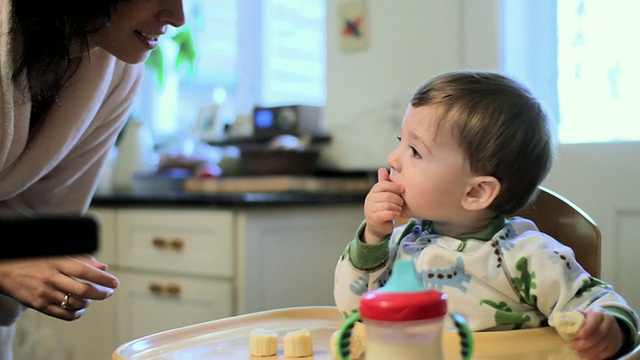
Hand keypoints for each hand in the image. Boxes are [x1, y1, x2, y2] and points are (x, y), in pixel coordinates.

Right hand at [0, 255, 118, 320]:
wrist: (6, 271)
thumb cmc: (36, 260)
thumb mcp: (57, 254)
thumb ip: (82, 259)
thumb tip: (103, 267)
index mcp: (58, 262)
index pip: (85, 271)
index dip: (102, 278)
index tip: (115, 283)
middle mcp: (52, 278)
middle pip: (83, 290)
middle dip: (101, 293)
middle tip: (108, 293)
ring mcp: (45, 293)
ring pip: (75, 303)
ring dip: (88, 303)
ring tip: (90, 298)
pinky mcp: (39, 305)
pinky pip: (64, 314)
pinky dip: (76, 313)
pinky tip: (80, 309)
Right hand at [362, 168, 403, 243]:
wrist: (377, 226)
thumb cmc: (383, 208)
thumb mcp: (384, 194)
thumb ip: (384, 183)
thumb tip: (382, 169)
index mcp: (373, 191)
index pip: (383, 185)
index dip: (394, 186)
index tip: (402, 189)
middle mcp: (370, 199)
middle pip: (387, 195)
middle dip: (397, 199)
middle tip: (401, 203)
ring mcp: (370, 209)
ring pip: (387, 205)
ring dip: (397, 207)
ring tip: (399, 209)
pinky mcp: (374, 219)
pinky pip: (386, 214)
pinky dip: (394, 214)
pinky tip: (397, 215)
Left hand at [569, 307, 623, 359]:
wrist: (609, 326)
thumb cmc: (591, 319)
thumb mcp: (585, 314)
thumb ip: (577, 315)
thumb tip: (569, 315)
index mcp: (600, 314)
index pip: (594, 320)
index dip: (587, 328)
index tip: (580, 334)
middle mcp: (609, 324)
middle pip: (598, 335)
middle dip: (584, 342)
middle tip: (572, 345)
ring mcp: (613, 336)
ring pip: (601, 346)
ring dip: (588, 351)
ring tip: (578, 352)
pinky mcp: (614, 346)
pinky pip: (605, 353)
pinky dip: (594, 356)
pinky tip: (586, 355)